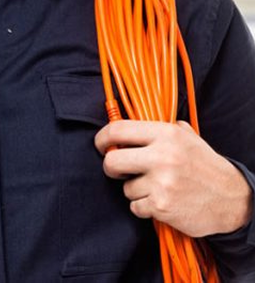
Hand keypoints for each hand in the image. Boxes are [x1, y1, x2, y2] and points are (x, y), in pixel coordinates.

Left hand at [94, 120, 253, 237]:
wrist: (232, 199)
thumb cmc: (204, 165)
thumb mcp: (186, 136)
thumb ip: (158, 128)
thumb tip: (126, 127)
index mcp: (166, 134)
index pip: (118, 130)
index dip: (102, 138)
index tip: (101, 145)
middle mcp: (162, 156)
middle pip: (112, 161)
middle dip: (110, 167)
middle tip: (117, 170)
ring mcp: (162, 183)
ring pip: (125, 188)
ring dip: (135, 190)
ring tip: (155, 187)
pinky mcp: (161, 206)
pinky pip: (135, 206)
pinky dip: (143, 206)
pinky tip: (160, 201)